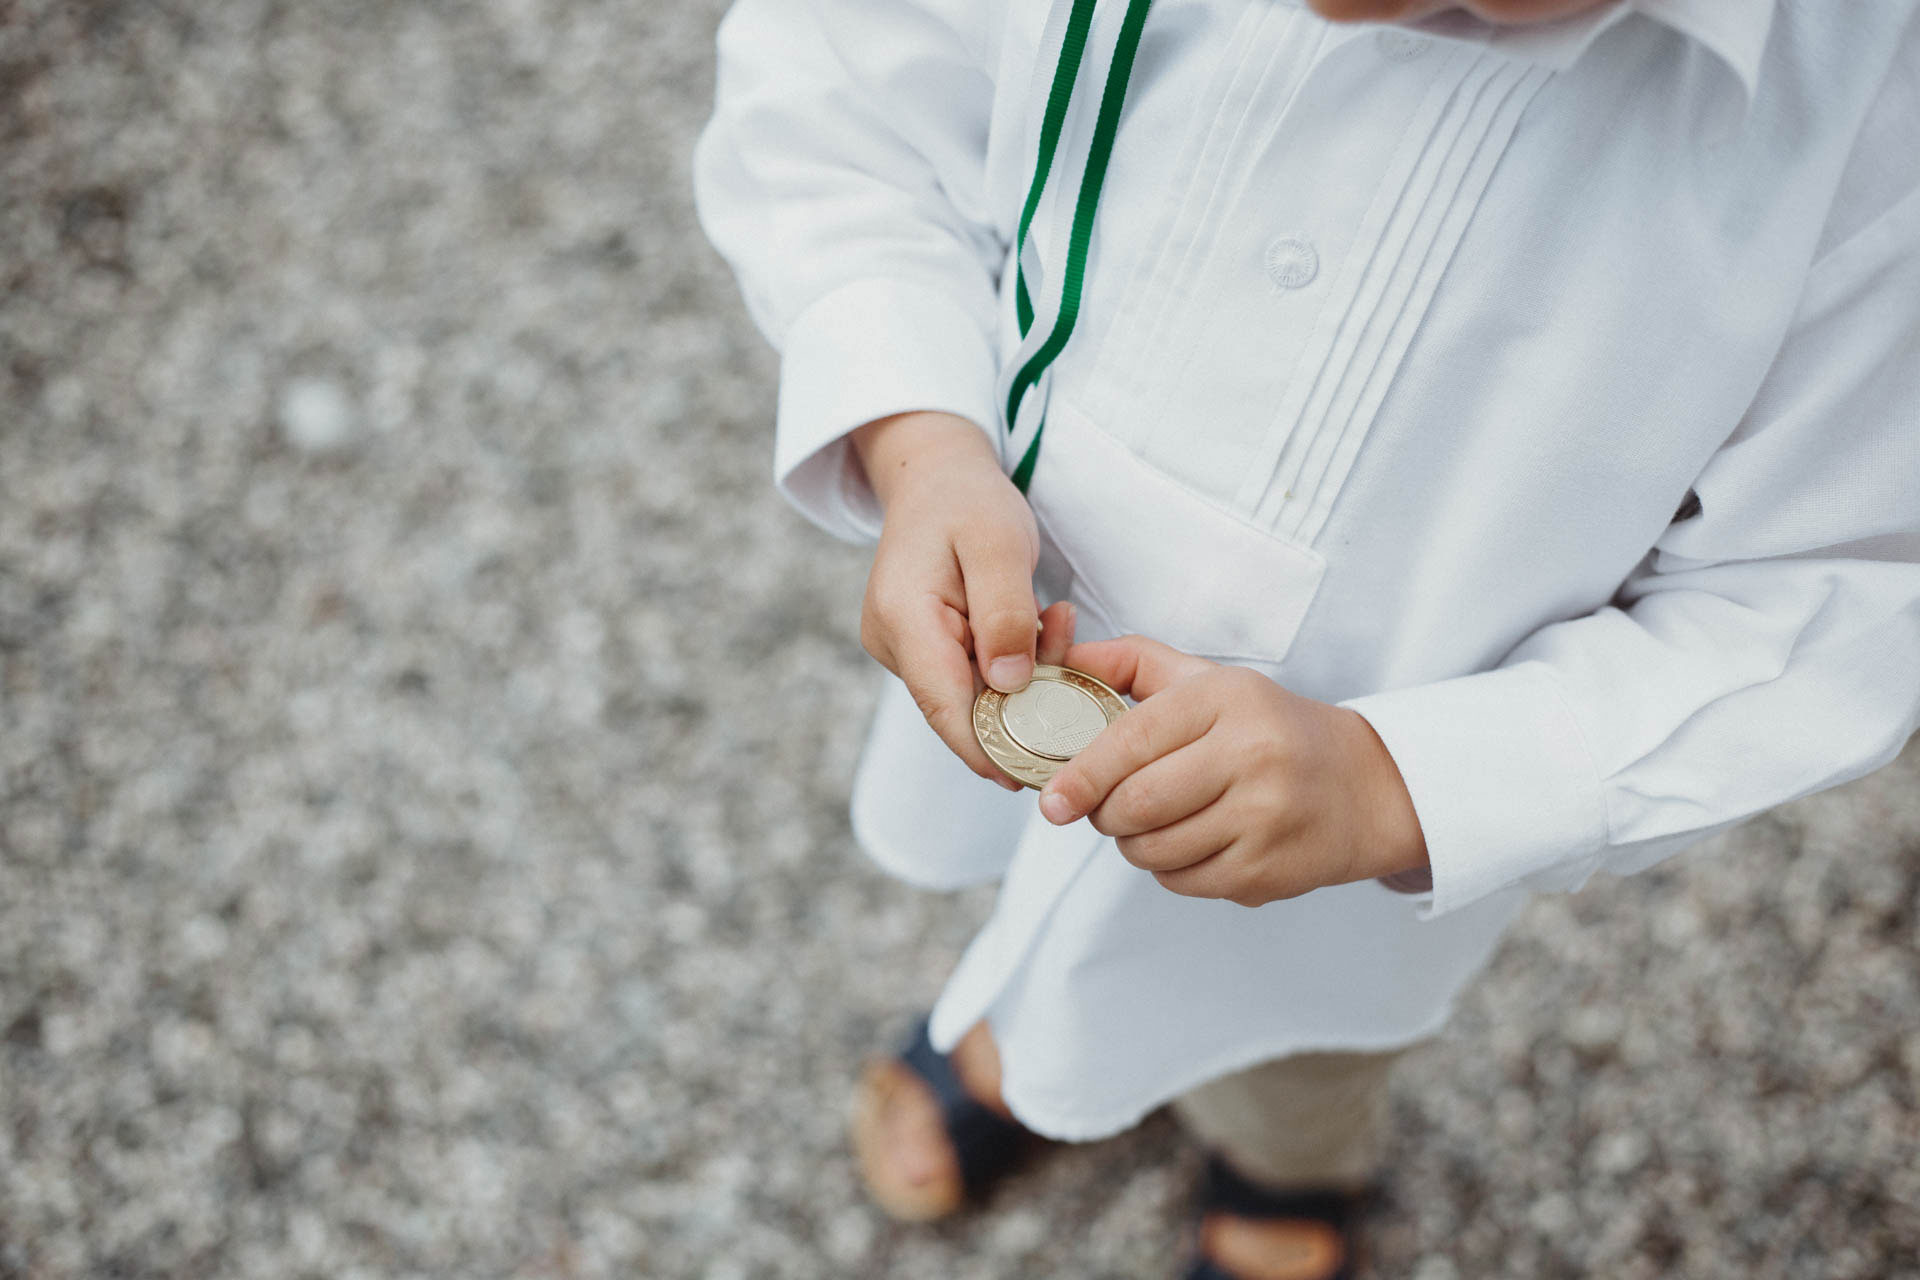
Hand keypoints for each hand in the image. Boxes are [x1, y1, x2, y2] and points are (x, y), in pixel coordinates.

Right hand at [852, 410, 1077, 788]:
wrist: (937, 475)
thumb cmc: (967, 500)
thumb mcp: (998, 542)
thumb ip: (1005, 613)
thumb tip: (1011, 685)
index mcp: (903, 618)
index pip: (943, 706)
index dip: (987, 749)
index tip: (1032, 777)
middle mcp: (894, 643)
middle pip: (960, 707)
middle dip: (1022, 705)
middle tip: (1074, 669)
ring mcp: (907, 649)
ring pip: (973, 694)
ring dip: (1024, 676)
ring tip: (1056, 618)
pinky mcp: (926, 649)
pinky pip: (975, 675)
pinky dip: (1014, 662)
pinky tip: (1042, 623)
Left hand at [1036, 634, 1429, 904]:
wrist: (1364, 787)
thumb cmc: (1268, 729)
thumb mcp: (1211, 681)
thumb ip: (1135, 664)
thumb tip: (1065, 657)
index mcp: (1228, 699)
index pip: (1134, 738)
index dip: (1083, 773)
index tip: (1052, 799)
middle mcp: (1251, 755)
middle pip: (1137, 803)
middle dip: (1104, 813)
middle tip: (1105, 808)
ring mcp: (1264, 818)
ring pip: (1154, 850)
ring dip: (1134, 844)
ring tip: (1152, 824)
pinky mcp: (1267, 872)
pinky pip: (1184, 882)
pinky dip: (1170, 869)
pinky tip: (1192, 844)